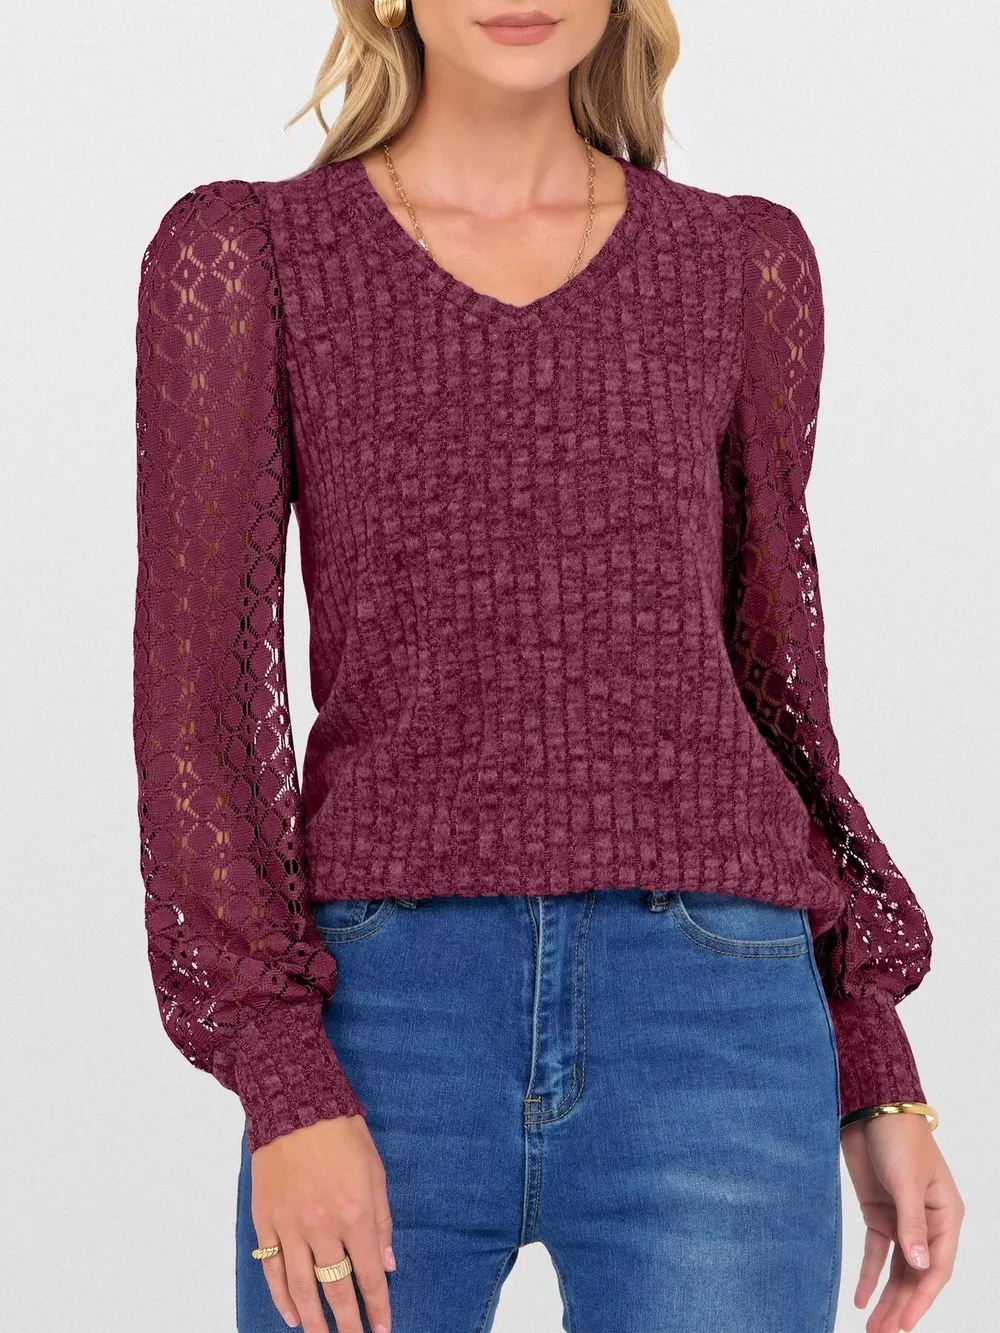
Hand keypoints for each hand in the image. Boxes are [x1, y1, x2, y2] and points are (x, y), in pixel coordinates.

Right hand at [250, 1114, 394, 1332]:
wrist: (296, 1105)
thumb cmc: (342, 1134)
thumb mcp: (375, 1172)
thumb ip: (382, 1222)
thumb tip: (388, 1264)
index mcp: (355, 1214)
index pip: (369, 1274)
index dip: (378, 1305)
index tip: (384, 1328)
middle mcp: (323, 1227)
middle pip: (336, 1288)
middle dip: (348, 1322)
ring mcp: (291, 1227)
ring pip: (302, 1287)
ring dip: (314, 1320)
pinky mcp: (266, 1222)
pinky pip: (272, 1268)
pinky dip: (281, 1296)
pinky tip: (292, 1315)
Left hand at [841, 1112, 963, 1331]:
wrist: (869, 1108)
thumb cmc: (899, 1138)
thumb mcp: (907, 1182)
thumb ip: (912, 1224)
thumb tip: (920, 1267)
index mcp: (946, 1216)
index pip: (937, 1268)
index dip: (922, 1298)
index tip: (905, 1324)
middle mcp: (927, 1223)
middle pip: (916, 1274)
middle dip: (901, 1305)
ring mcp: (902, 1220)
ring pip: (897, 1269)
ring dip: (886, 1297)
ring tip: (873, 1328)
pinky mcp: (878, 1213)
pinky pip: (876, 1252)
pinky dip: (869, 1275)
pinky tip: (861, 1298)